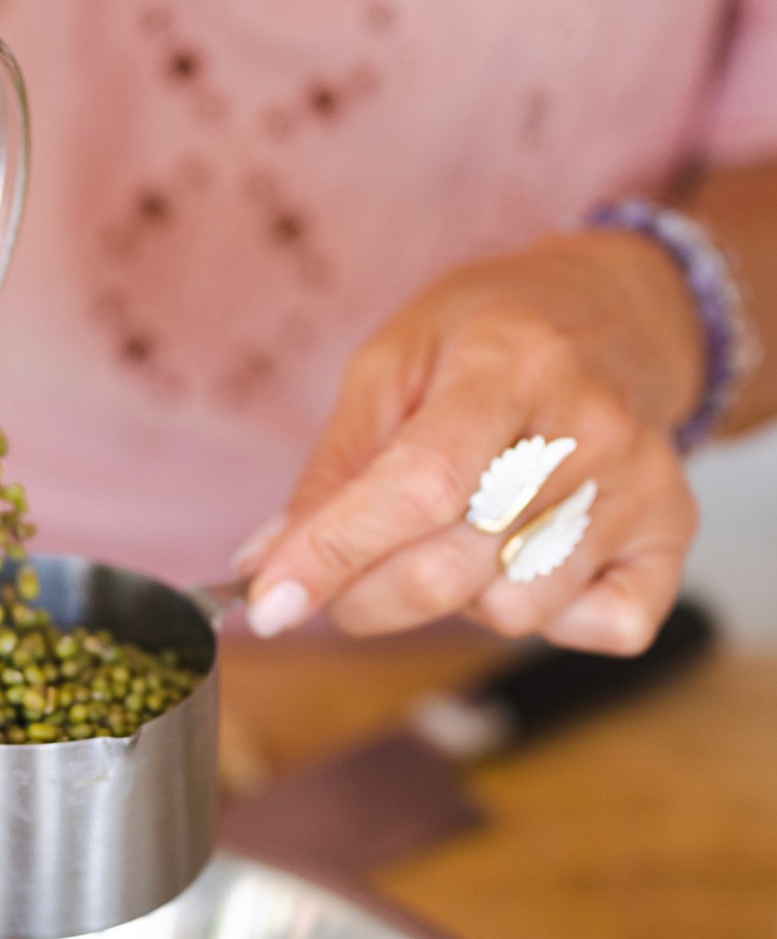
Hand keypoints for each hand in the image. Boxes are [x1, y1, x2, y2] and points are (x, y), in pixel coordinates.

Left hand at [238, 230, 704, 653]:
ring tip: (462, 537)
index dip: (332, 555)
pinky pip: (606, 627)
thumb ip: (332, 470)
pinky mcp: (673, 529)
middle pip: (455, 567)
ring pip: (516, 609)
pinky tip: (533, 562)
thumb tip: (266, 567)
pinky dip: (556, 621)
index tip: (267, 604)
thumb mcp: (391, 365)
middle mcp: (589, 423)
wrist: (619, 311)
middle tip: (339, 584)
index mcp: (509, 362)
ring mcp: (640, 481)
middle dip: (366, 598)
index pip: (416, 488)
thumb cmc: (490, 338)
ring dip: (460, 600)